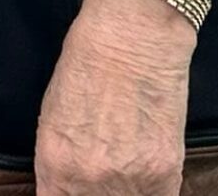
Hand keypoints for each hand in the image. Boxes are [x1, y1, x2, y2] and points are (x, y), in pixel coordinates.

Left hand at [35, 0, 194, 195]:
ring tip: (124, 172)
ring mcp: (129, 184)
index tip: (74, 191)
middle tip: (103, 174)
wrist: (132, 37)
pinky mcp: (165, 178)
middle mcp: (89, 182)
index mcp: (54, 165)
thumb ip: (60, 163)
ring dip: (124, 194)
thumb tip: (68, 190)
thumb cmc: (86, 65)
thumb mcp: (53, 116)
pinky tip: (146, 178)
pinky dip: (150, 194)